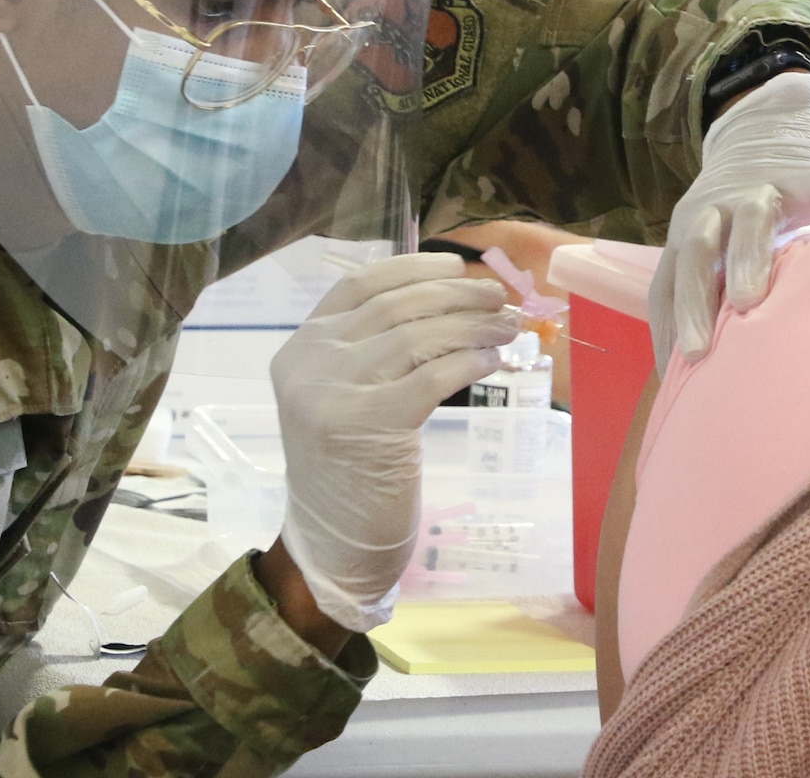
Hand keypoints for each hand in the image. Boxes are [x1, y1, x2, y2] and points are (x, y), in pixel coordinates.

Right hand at [271, 253, 519, 632]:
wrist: (333, 544)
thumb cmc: (350, 469)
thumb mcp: (345, 396)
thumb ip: (373, 350)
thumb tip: (449, 300)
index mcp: (301, 346)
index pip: (359, 284)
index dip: (413, 267)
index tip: (458, 265)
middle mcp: (310, 361)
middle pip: (395, 305)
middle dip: (456, 295)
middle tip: (500, 299)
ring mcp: (333, 392)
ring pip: (416, 336)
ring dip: (472, 326)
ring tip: (507, 330)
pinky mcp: (367, 424)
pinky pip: (430, 377)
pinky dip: (468, 363)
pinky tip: (492, 363)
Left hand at [650, 73, 809, 370]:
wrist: (776, 133)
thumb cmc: (742, 219)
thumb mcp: (718, 251)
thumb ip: (709, 298)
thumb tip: (696, 379)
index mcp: (691, 233)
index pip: (670, 280)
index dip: (670, 325)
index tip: (676, 371)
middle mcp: (720, 207)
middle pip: (699, 249)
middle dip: (696, 298)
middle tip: (699, 350)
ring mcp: (768, 185)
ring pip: (752, 215)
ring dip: (747, 255)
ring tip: (752, 301)